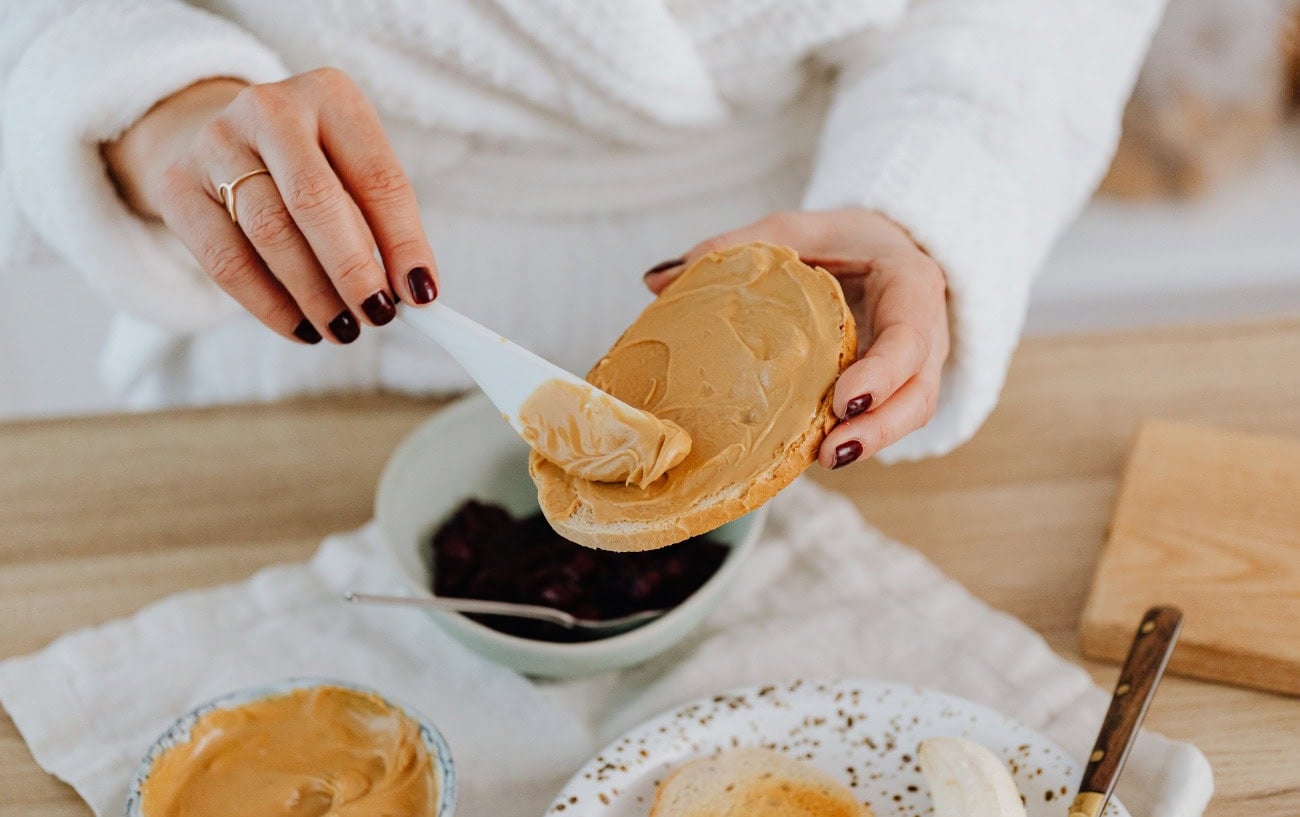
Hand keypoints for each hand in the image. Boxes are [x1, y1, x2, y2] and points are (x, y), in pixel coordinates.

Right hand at [103, 70, 438, 344]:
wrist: (223, 140)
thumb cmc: (312, 165)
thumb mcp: (353, 171)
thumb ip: (381, 224)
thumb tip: (411, 294)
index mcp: (331, 97)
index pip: (378, 177)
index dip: (404, 241)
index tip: (422, 293)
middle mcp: (270, 110)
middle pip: (316, 202)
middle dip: (353, 271)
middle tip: (378, 316)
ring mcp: (216, 144)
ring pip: (271, 234)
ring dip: (315, 295)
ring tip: (343, 329)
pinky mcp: (179, 186)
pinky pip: (227, 261)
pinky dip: (270, 305)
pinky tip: (300, 328)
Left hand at [643, 209, 949, 468]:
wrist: (885, 248)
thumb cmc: (842, 240)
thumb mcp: (794, 229)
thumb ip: (736, 247)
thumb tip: (656, 281)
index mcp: (910, 284)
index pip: (910, 335)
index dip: (884, 372)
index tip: (845, 399)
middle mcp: (925, 332)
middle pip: (918, 392)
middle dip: (880, 427)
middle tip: (832, 451)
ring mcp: (916, 366)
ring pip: (908, 414)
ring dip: (869, 442)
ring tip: (822, 460)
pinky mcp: (895, 389)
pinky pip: (883, 419)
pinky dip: (854, 436)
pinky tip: (812, 453)